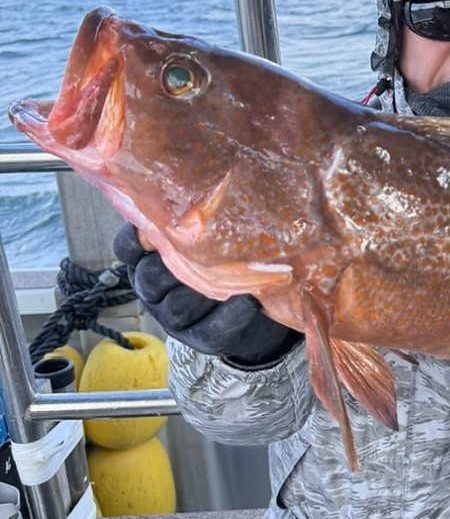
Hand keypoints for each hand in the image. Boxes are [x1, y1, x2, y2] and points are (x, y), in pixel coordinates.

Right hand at [114, 223, 301, 365]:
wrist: (253, 308)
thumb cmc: (220, 260)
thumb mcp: (201, 237)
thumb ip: (192, 219)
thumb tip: (196, 179)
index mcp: (147, 261)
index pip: (126, 248)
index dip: (135, 238)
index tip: (154, 227)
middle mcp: (154, 292)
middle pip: (150, 278)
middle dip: (173, 265)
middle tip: (202, 248)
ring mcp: (175, 319)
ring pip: (178, 306)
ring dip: (204, 290)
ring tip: (233, 276)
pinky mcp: (202, 340)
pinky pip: (211, 329)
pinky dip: (231, 315)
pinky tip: (248, 302)